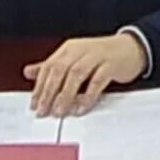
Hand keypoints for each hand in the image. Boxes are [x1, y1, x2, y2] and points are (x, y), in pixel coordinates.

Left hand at [26, 31, 150, 117]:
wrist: (131, 47)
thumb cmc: (100, 55)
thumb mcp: (74, 58)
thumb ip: (52, 66)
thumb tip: (28, 72)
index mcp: (69, 48)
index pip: (49, 66)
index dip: (40, 86)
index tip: (34, 104)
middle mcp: (81, 50)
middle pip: (60, 70)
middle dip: (49, 92)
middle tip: (43, 110)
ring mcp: (96, 56)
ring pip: (76, 75)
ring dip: (65, 95)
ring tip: (59, 111)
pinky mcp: (111, 65)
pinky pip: (97, 81)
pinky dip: (88, 95)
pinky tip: (81, 107)